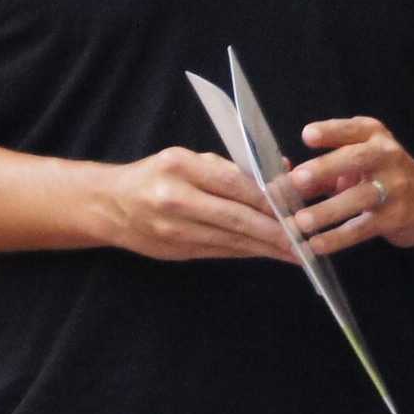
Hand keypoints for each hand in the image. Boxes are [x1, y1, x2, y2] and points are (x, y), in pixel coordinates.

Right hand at [91, 147, 291, 262]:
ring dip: (266, 248)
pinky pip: (221, 251)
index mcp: (180, 167)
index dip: (269, 199)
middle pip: (237, 217)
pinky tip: (268, 254)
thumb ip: (230, 168)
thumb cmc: (155, 175)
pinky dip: (247, 252)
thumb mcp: (188, 159)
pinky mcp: (176, 250)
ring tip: (295, 252)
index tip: (296, 207)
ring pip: (231, 240)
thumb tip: (279, 173)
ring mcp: (174, 228)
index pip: (235, 184)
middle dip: (275, 231)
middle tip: (304, 239)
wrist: (110, 205)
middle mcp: (175, 198)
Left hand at [289, 118, 413, 255]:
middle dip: (326, 168)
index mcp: (375, 137)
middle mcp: (387, 157)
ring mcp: (394, 188)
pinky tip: (316, 244)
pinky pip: (362, 228)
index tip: (307, 136)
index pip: (352, 130)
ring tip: (301, 222)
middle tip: (297, 179)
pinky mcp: (395, 217)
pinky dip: (338, 238)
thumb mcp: (359, 164)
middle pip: (357, 159)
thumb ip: (323, 171)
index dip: (330, 132)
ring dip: (328, 210)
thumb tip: (284, 186)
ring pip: (359, 197)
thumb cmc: (384, 177)